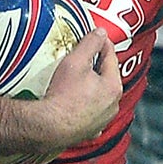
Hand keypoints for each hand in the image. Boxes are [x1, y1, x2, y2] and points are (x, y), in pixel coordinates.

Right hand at [32, 33, 121, 152]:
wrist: (49, 127)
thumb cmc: (62, 94)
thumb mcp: (75, 62)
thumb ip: (90, 44)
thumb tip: (101, 32)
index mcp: (113, 86)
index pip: (111, 57)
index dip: (102, 44)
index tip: (95, 37)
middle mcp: (113, 104)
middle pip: (107, 78)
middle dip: (98, 67)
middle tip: (84, 58)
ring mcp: (103, 120)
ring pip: (101, 98)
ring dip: (93, 89)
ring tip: (78, 82)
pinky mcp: (91, 131)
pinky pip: (92, 115)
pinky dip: (87, 108)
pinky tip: (77, 106)